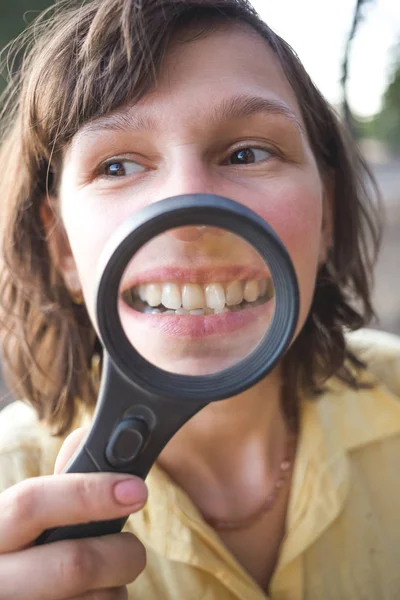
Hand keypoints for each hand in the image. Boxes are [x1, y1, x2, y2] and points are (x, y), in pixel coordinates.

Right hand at [0, 427, 147, 599]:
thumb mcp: (29, 519)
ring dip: (115, 587)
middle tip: (132, 549)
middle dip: (121, 553)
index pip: (30, 503)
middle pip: (73, 564)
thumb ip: (63, 483)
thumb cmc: (29, 552)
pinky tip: (93, 597)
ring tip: (103, 578)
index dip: (87, 493)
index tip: (135, 490)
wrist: (14, 593)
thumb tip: (92, 438)